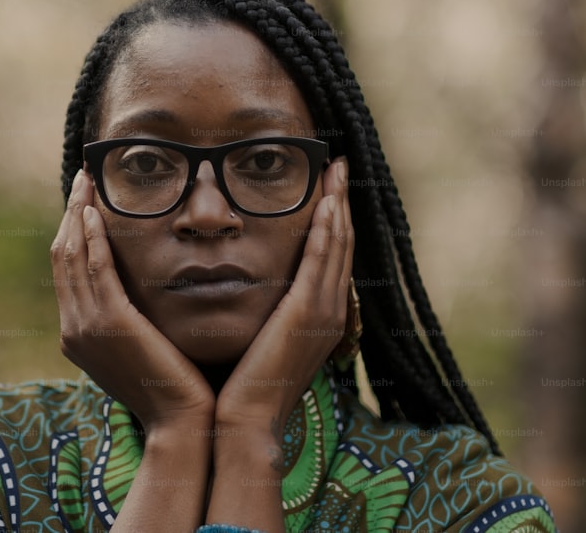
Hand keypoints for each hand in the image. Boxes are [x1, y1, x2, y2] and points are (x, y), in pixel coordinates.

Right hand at [50, 170, 214, 432]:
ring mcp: (86, 326)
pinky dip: (91, 238)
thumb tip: (140, 289)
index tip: (83, 199)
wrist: (181, 421)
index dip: (72, 230)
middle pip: (62, 256)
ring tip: (87, 182)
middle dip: (70, 212)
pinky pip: (94, 269)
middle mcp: (73, 328)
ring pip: (72, 256)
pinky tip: (95, 213)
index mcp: (78, 333)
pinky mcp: (109, 323)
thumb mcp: (142, 346)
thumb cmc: (175, 385)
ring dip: (78, 214)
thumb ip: (131, 317)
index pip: (67, 270)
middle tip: (82, 178)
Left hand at [214, 157, 353, 438]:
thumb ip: (264, 308)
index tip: (330, 186)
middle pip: (343, 243)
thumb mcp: (260, 337)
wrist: (244, 419)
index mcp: (320, 317)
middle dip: (342, 201)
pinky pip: (322, 259)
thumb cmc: (242, 384)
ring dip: (338, 204)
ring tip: (337, 170)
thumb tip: (249, 282)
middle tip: (340, 165)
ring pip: (338, 245)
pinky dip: (328, 228)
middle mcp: (329, 311)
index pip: (333, 256)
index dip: (335, 219)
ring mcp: (323, 311)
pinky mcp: (308, 312)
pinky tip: (326, 201)